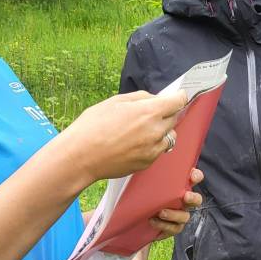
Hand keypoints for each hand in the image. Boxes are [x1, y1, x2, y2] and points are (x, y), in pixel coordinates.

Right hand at [65, 89, 186, 181]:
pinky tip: (135, 143)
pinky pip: (159, 150)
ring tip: (141, 130)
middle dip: (166, 113)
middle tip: (149, 113)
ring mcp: (154, 149)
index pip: (178, 101)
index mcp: (149, 111)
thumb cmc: (93, 126)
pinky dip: (153, 145)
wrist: (82, 156)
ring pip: (169, 136)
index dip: (178, 97)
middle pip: (174, 118)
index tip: (176, 96)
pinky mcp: (148, 162)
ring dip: (161, 131)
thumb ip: (141, 98)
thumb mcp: (116, 101)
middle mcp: (156, 131)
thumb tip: (155, 99)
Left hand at [150, 167, 203, 239]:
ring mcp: (179, 215)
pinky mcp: (173, 227)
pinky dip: (164, 225)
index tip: (192, 175)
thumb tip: (145, 161)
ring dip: (174, 215)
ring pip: (185, 216)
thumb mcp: (145, 181)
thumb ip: (149, 172)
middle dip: (193, 198)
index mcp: (179, 186)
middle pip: (196, 199)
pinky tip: (153, 221)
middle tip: (185, 197)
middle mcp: (183, 200)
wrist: (135, 216)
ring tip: (161, 212)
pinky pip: (175, 228)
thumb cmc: (143, 195)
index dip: (196, 176)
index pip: (194, 178)